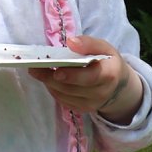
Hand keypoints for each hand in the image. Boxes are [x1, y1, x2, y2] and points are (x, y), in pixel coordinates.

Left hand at [28, 35, 143, 124]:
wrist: (117, 84)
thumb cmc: (107, 61)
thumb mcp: (103, 47)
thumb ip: (88, 43)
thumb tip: (71, 42)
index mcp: (109, 74)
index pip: (90, 77)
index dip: (73, 75)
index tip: (57, 70)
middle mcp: (101, 93)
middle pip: (72, 88)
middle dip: (51, 78)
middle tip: (34, 68)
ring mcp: (92, 104)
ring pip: (65, 95)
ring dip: (49, 83)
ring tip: (36, 71)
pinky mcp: (83, 109)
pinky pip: (64, 101)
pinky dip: (53, 89)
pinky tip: (47, 79)